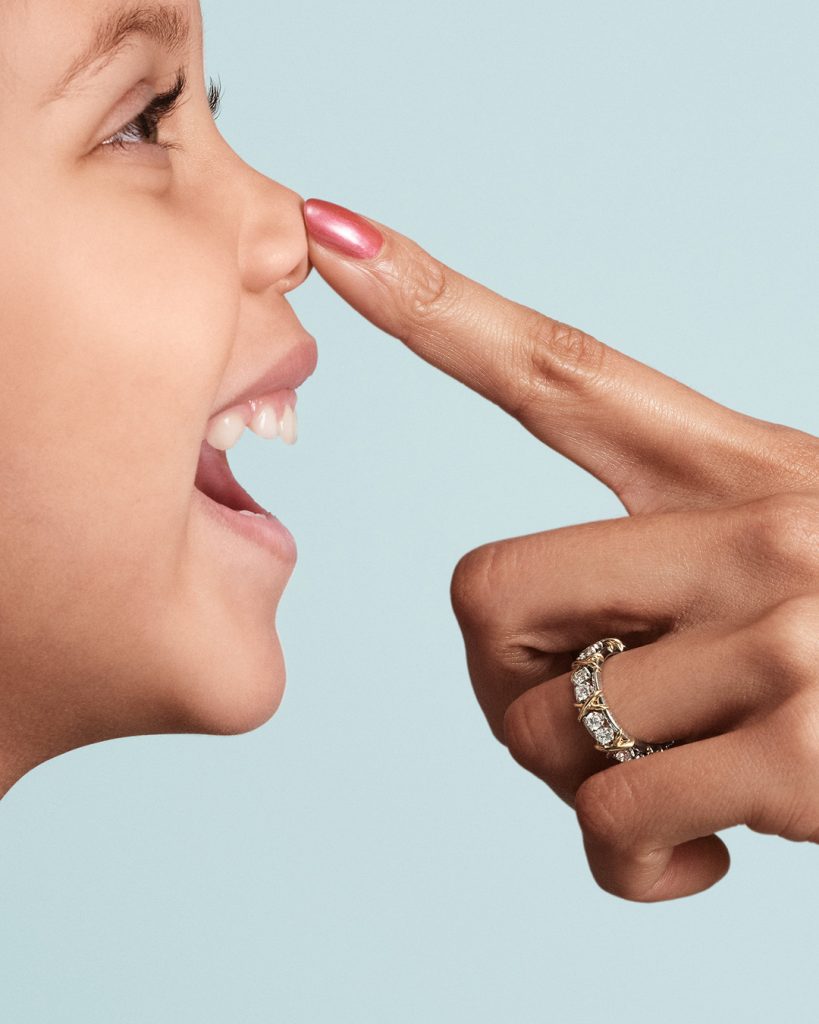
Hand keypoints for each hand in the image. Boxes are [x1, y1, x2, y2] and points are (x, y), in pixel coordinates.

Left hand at [302, 198, 818, 901]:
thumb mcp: (789, 566)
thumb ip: (662, 579)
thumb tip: (536, 678)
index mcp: (740, 467)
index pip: (557, 368)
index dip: (434, 305)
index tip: (332, 233)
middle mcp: (761, 526)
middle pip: (488, 591)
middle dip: (501, 680)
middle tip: (581, 718)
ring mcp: (786, 631)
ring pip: (543, 728)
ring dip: (581, 785)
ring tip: (677, 785)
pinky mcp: (803, 751)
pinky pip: (614, 825)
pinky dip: (636, 867)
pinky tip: (708, 855)